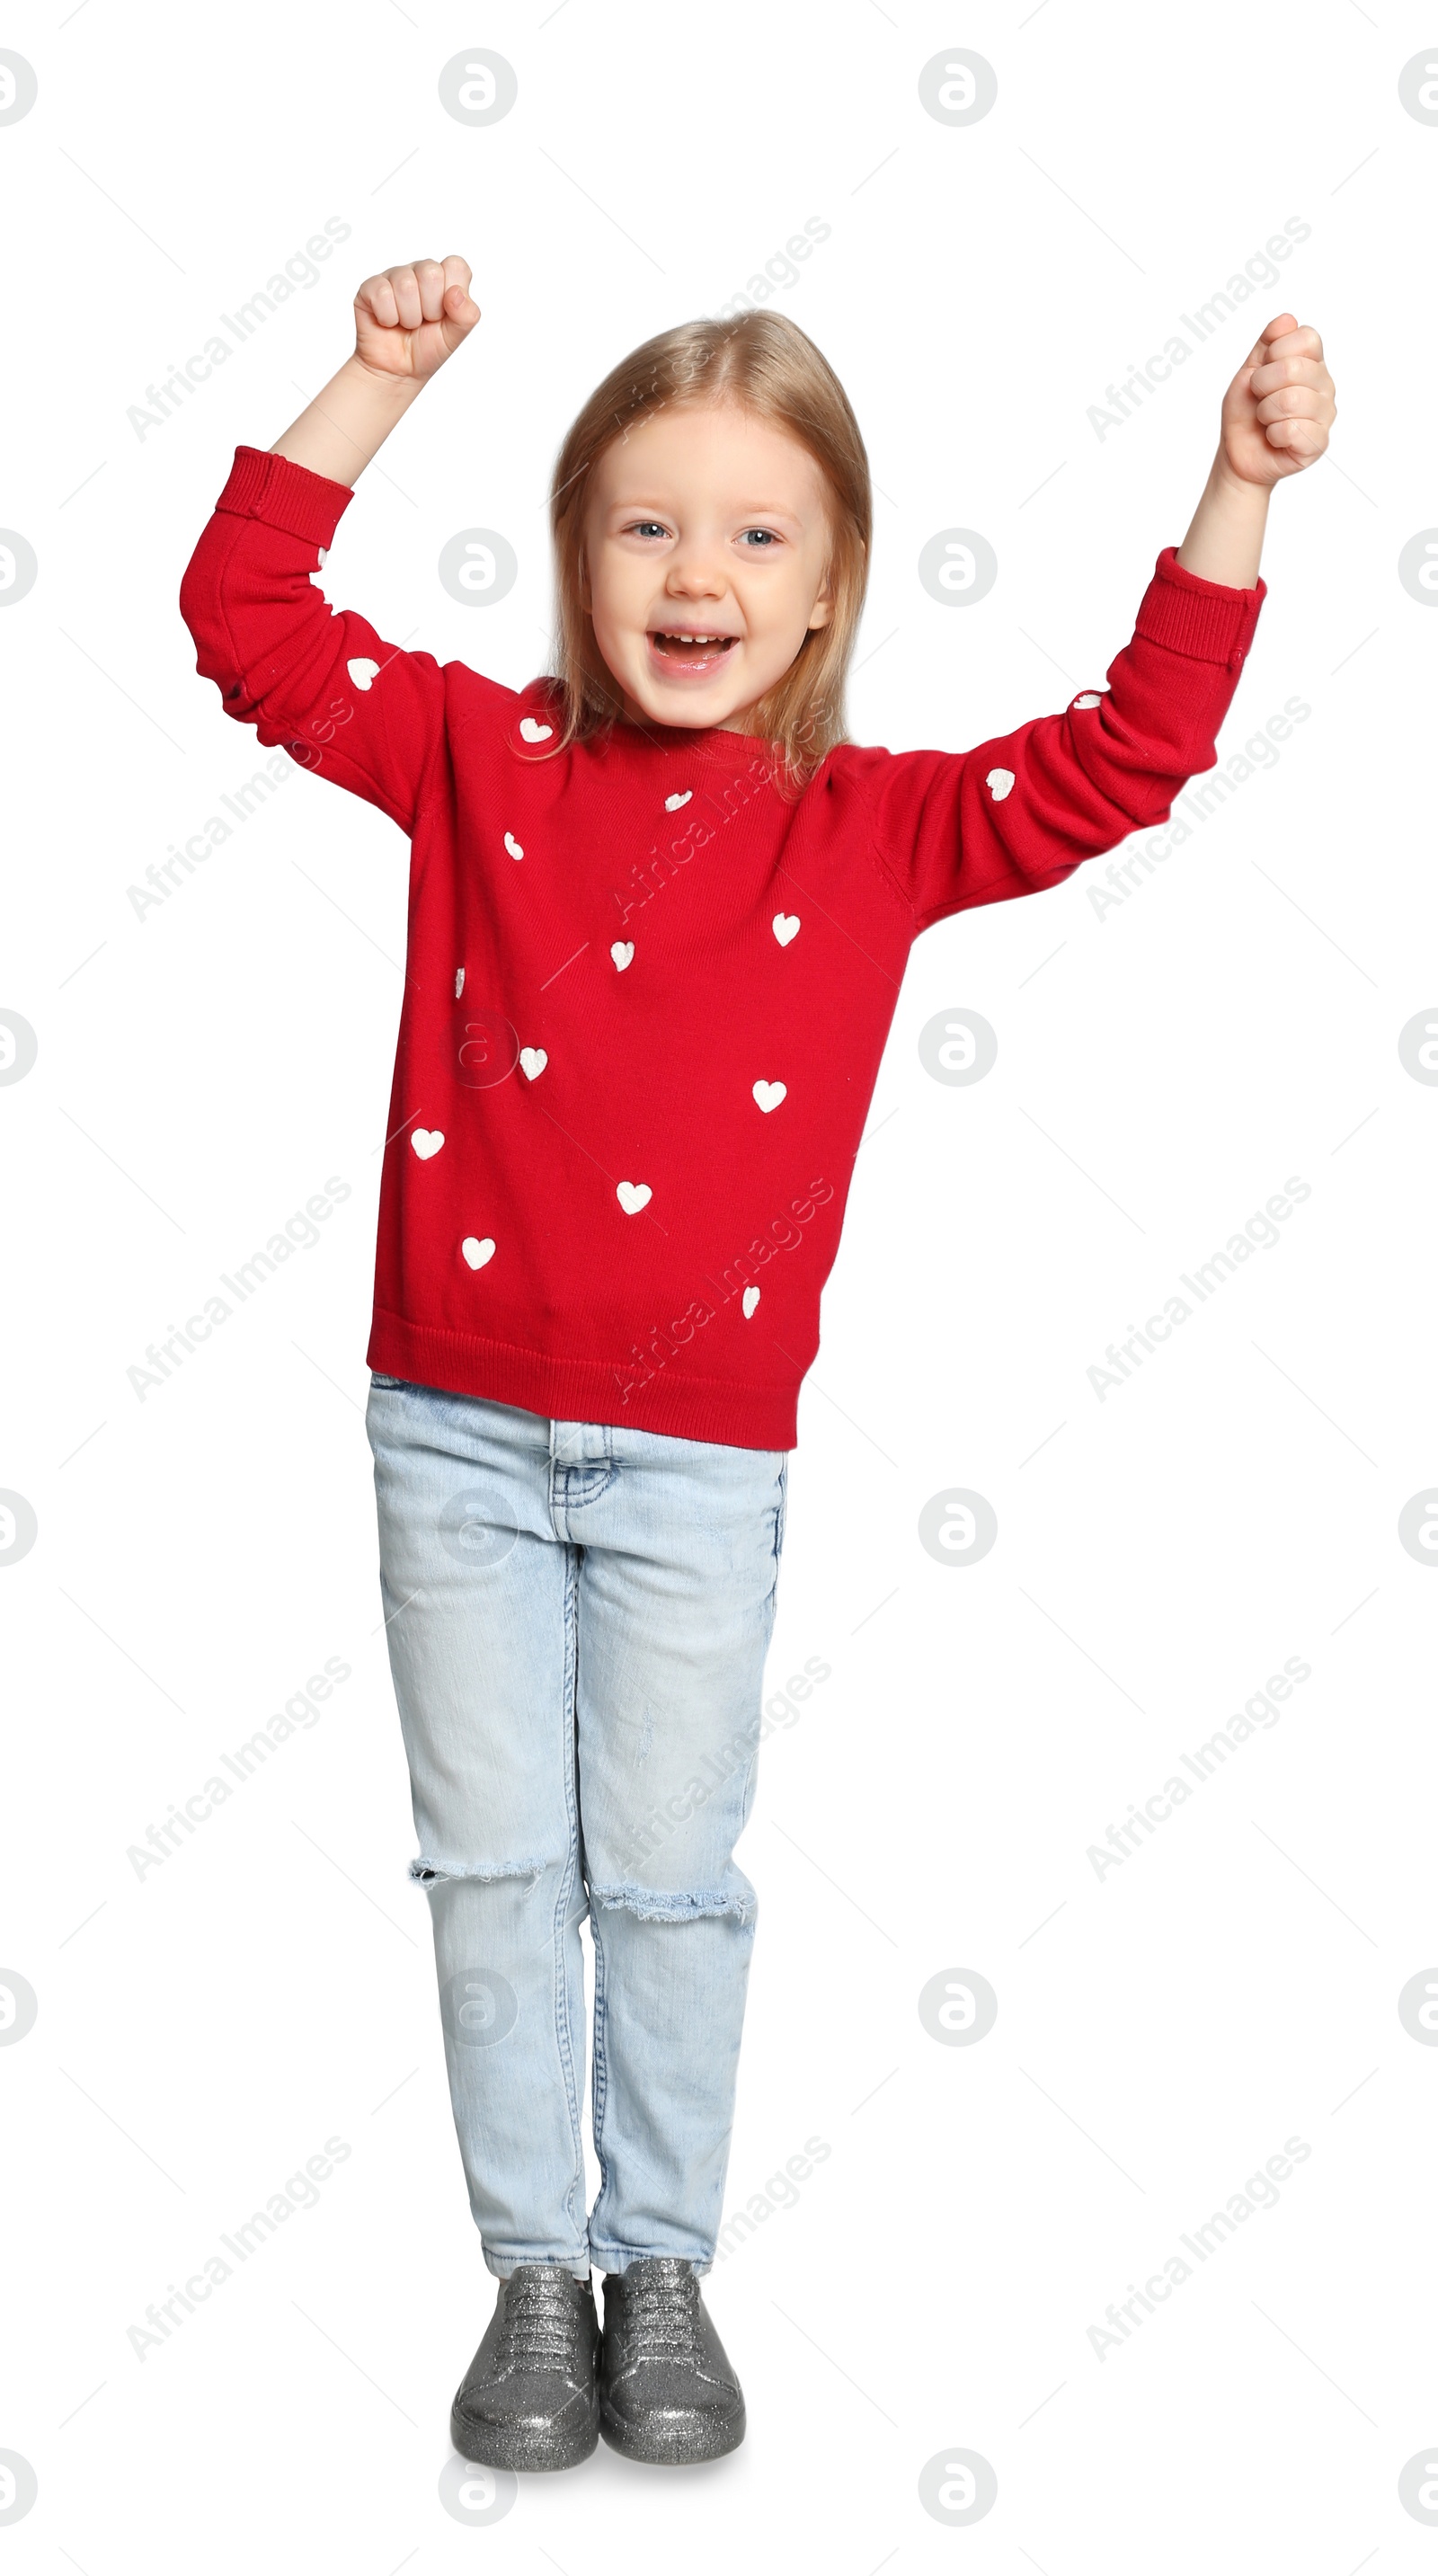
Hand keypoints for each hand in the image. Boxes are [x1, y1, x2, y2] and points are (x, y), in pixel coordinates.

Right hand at [353, 256, 479, 384]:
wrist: (398, 371)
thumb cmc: (426, 348)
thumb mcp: (455, 337)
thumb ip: (467, 315)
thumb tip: (456, 292)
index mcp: (444, 277)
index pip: (456, 265)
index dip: (452, 294)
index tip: (444, 314)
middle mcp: (419, 271)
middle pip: (430, 273)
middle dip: (430, 309)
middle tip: (424, 322)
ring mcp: (394, 276)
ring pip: (405, 285)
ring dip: (409, 317)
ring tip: (406, 324)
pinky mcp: (371, 287)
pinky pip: (382, 294)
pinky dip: (388, 318)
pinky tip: (388, 322)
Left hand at [1217, 313, 1334, 488]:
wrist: (1238, 452)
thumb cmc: (1246, 412)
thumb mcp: (1249, 371)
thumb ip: (1267, 343)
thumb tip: (1287, 319)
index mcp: (1312, 362)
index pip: (1307, 338)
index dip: (1275, 352)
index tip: (1263, 370)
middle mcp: (1325, 385)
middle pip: (1294, 368)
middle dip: (1263, 384)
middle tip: (1260, 398)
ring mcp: (1325, 414)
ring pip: (1292, 400)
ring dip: (1265, 412)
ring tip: (1266, 419)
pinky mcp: (1318, 443)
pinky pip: (1293, 430)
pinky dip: (1272, 435)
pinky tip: (1275, 437)